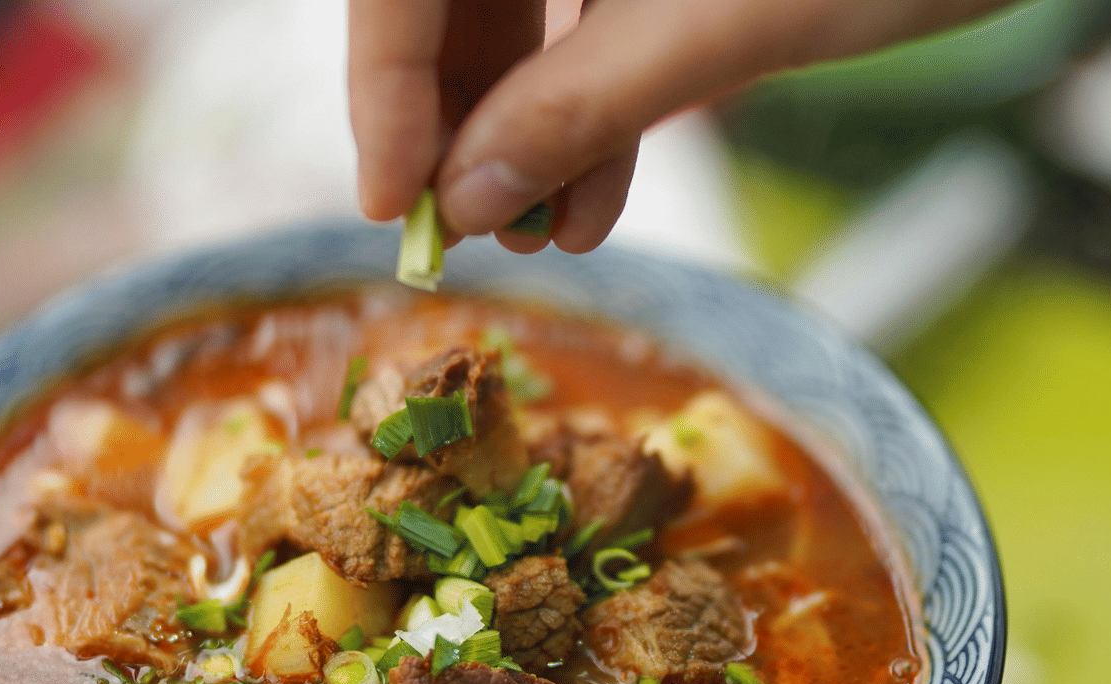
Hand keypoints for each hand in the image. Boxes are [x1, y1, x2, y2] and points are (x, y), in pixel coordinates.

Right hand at [349, 0, 1013, 253]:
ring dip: (519, 131)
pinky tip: (591, 201)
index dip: (384, 83)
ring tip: (542, 234)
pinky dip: (584, 108)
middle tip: (468, 234)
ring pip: (514, 14)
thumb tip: (462, 198)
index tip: (393, 201)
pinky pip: (585, 23)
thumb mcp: (726, 24)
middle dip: (455, 119)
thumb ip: (581, 106)